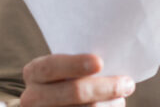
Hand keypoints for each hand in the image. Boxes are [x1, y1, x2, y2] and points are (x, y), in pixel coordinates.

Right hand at [20, 54, 134, 106]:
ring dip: (110, 104)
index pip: (51, 67)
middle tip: (127, 84)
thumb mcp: (66, 68)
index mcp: (34, 73)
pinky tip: (113, 106)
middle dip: (105, 87)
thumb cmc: (69, 78)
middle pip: (73, 92)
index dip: (75, 64)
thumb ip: (82, 63)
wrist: (55, 104)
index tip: (99, 62)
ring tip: (121, 98)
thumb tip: (115, 58)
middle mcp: (32, 97)